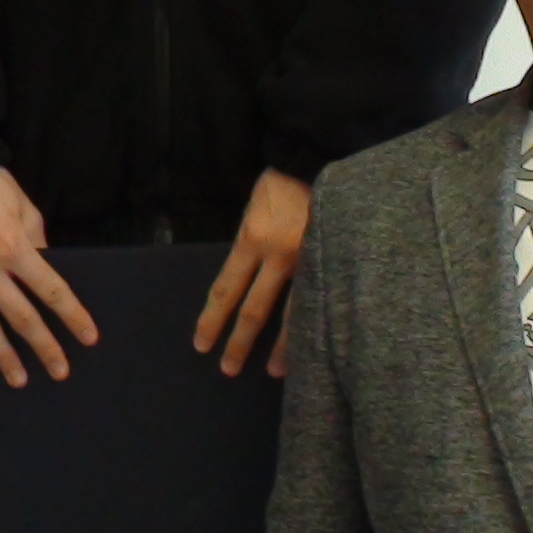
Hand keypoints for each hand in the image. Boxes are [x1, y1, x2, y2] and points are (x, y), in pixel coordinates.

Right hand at [0, 166, 97, 386]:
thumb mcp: (24, 206)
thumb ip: (37, 240)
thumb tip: (46, 267)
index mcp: (14, 247)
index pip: (52, 290)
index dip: (73, 316)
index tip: (88, 338)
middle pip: (21, 318)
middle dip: (44, 347)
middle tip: (59, 371)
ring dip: (4, 357)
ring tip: (18, 379)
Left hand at [192, 169, 313, 377]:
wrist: (316, 160)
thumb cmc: (278, 185)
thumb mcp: (251, 214)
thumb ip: (250, 249)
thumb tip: (244, 284)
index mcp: (250, 240)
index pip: (225, 291)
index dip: (211, 320)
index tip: (201, 344)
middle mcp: (277, 255)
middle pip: (254, 310)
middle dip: (239, 342)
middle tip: (227, 370)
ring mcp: (308, 260)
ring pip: (292, 314)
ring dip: (281, 348)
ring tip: (272, 373)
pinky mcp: (330, 260)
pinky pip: (319, 300)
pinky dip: (313, 325)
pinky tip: (313, 346)